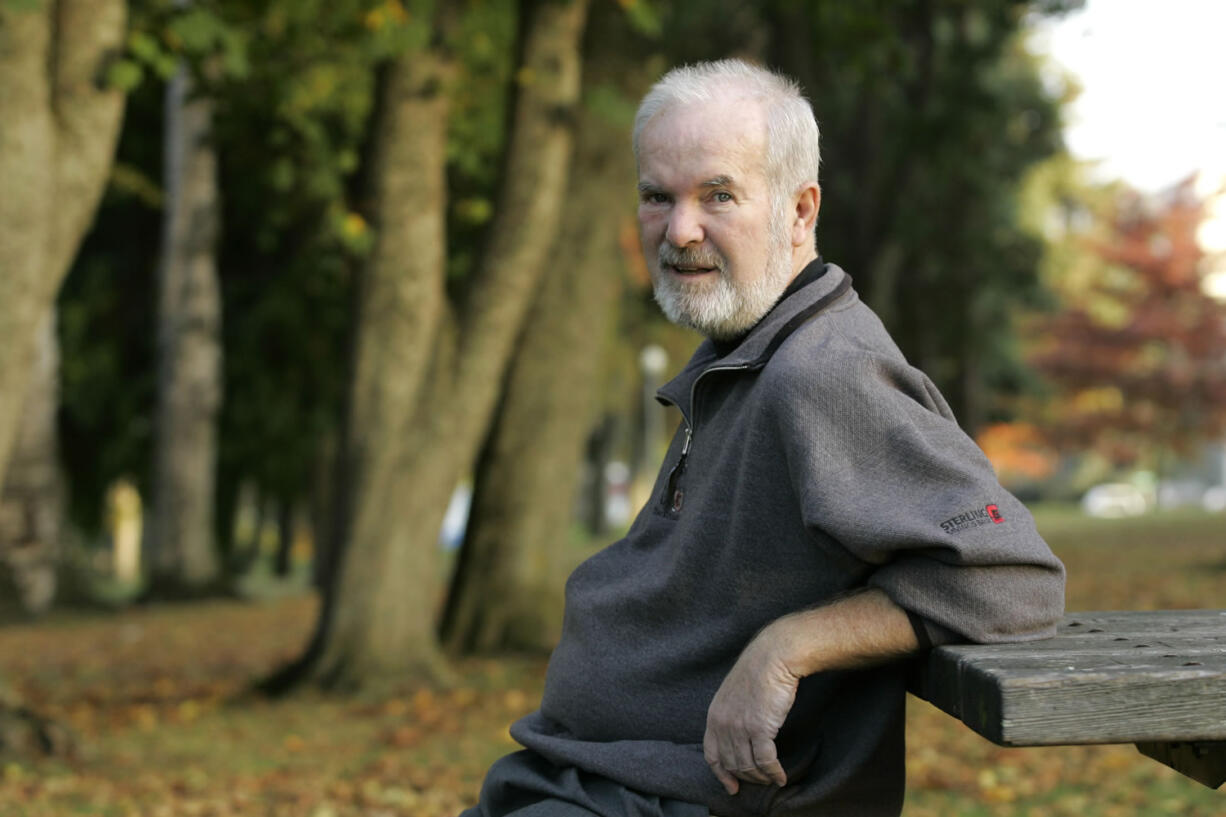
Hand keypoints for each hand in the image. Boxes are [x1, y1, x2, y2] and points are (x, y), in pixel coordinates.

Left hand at [703, 624, 799, 794]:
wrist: (773, 656)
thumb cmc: (758, 671)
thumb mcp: (734, 694)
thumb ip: (731, 715)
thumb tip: (739, 737)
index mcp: (714, 715)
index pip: (712, 755)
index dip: (721, 774)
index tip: (732, 787)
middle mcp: (723, 724)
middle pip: (732, 764)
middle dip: (746, 778)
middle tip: (760, 782)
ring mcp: (740, 727)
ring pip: (748, 766)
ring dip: (762, 777)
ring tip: (772, 779)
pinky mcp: (760, 729)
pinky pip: (766, 762)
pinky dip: (773, 773)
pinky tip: (781, 777)